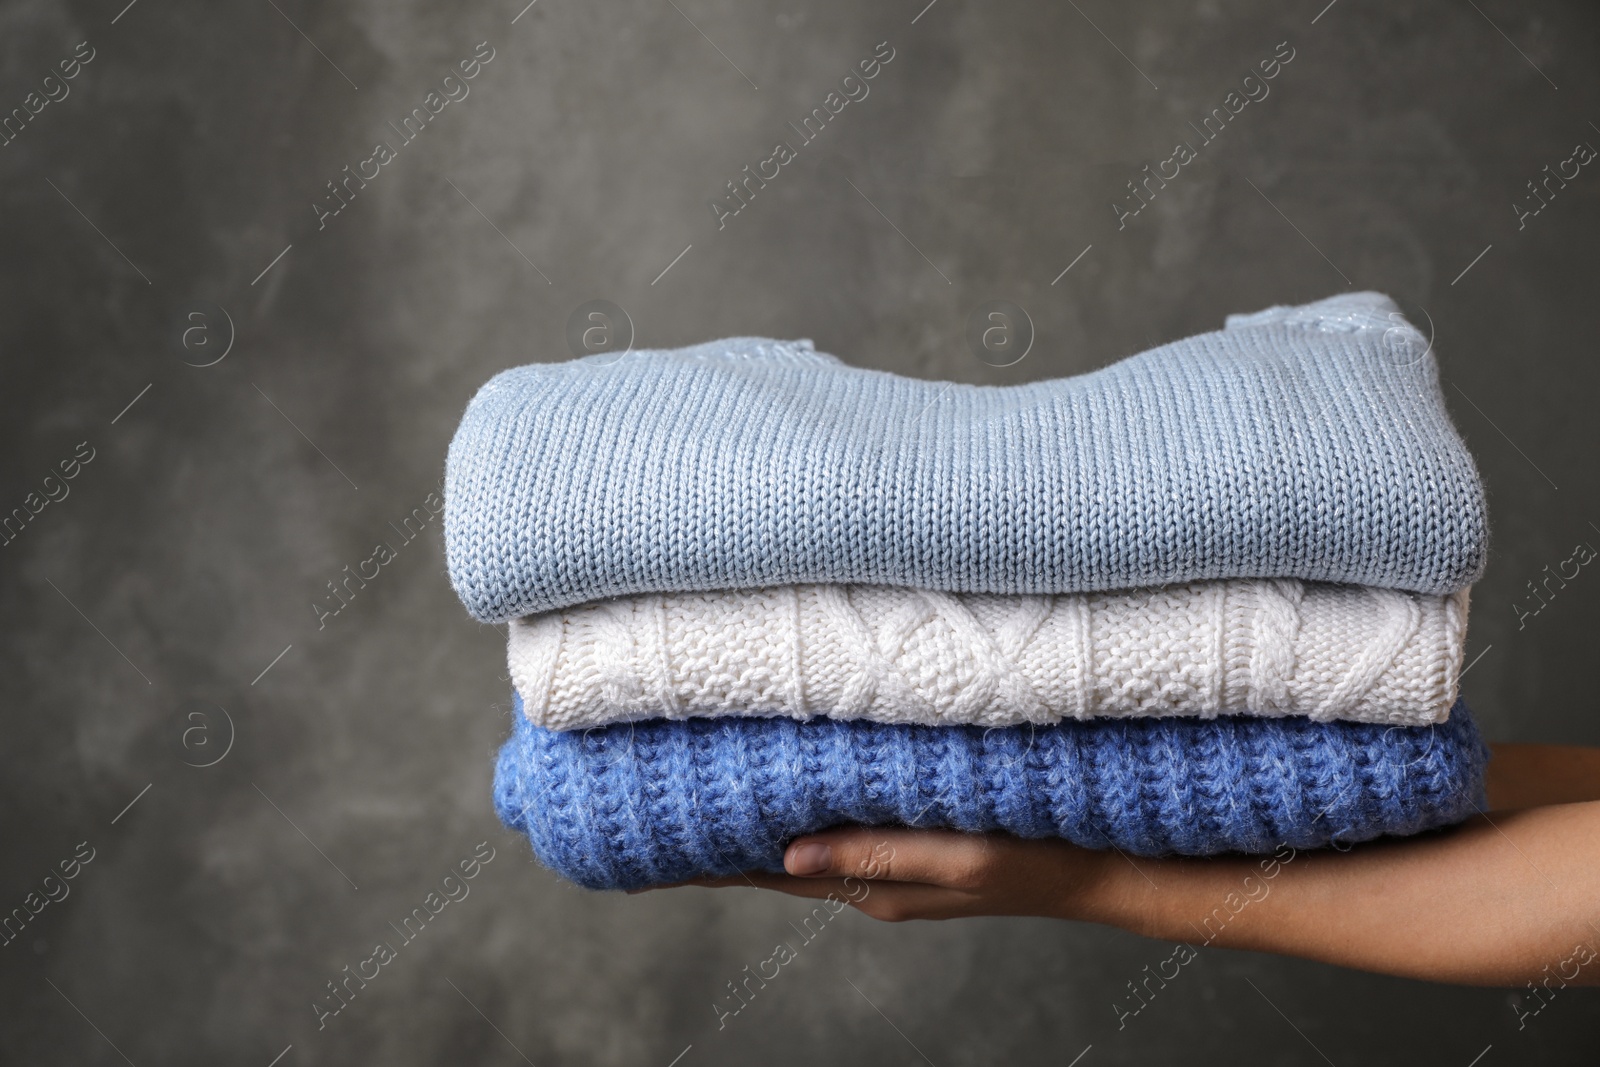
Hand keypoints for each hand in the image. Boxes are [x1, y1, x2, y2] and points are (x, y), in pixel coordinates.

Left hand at [662, 827, 1122, 922]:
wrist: (1099, 870)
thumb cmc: (1035, 859)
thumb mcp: (957, 857)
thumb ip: (876, 853)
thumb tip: (791, 854)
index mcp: (874, 885)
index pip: (772, 871)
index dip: (711, 859)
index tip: (651, 850)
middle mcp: (872, 878)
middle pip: (776, 858)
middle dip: (718, 841)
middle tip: (654, 817)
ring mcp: (891, 864)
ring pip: (804, 843)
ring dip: (755, 825)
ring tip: (700, 801)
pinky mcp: (911, 845)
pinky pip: (839, 831)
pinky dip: (802, 813)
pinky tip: (785, 793)